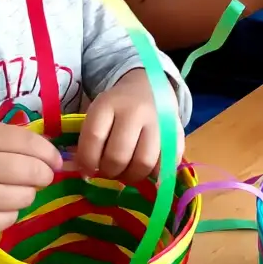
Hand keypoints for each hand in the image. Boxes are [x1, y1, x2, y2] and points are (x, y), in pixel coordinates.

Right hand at [0, 121, 61, 238]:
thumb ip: (4, 134)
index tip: (57, 159)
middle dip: (44, 174)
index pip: (29, 143)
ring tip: (14, 189)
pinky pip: (9, 219)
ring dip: (27, 193)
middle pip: (32, 172)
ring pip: (24, 198)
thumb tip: (46, 147)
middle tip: (42, 176)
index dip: (50, 152)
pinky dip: (10, 212)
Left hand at [77, 69, 184, 185]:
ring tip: (126, 174)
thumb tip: (86, 172)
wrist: (148, 87)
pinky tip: (146, 171)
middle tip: (109, 172)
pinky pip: (167, 163)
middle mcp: (135, 111)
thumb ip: (90, 139)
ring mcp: (158, 122)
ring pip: (144, 163)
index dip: (87, 161)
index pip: (94, 137)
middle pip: (118, 155)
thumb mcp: (98, 112)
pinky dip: (156, 174)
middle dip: (110, 172)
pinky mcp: (177, 133)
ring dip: (131, 176)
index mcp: (109, 103)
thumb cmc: (117, 107)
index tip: (87, 170)